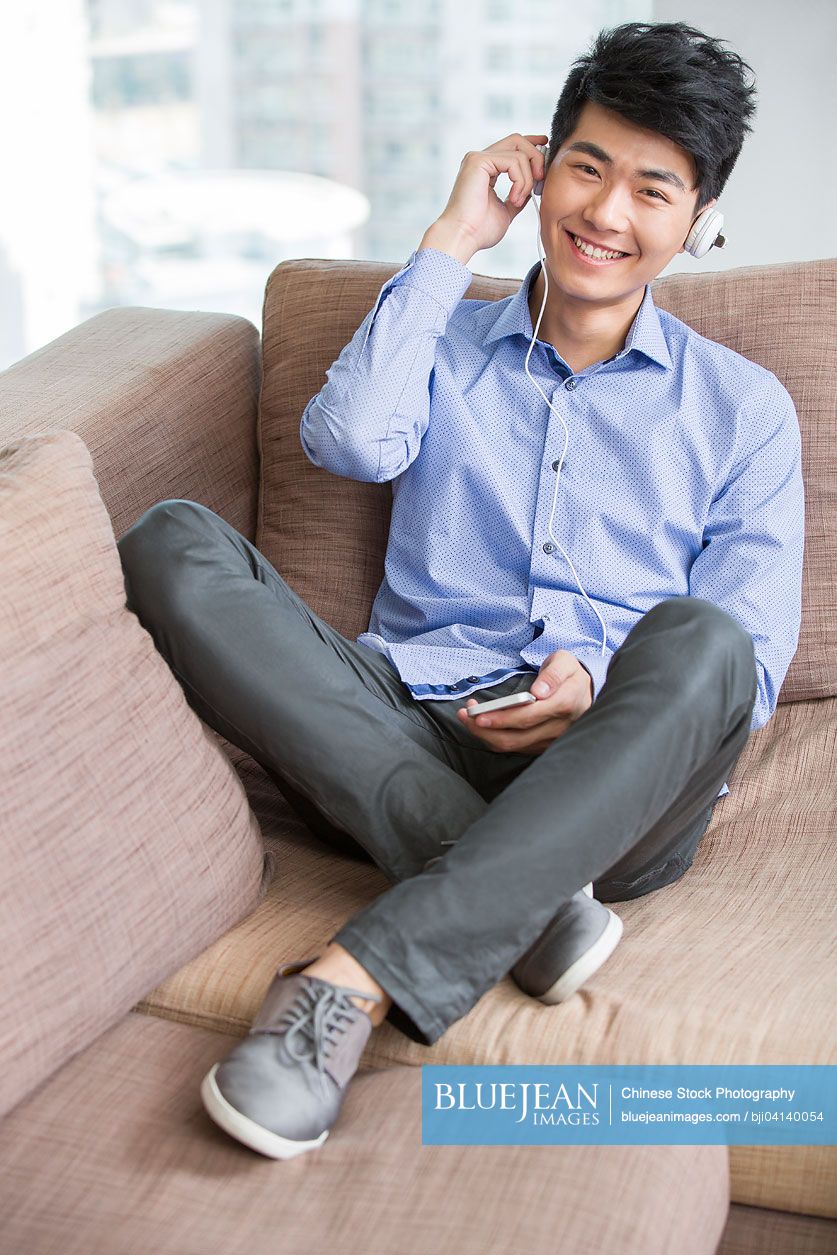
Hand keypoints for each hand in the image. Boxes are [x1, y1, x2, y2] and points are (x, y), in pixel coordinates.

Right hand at [419, 132, 547, 262]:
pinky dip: (520, 181)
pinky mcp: (478, 161)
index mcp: (484, 169)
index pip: (511, 146)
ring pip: (519, 152)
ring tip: (518, 200)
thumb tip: (531, 189)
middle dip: (535, 157)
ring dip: (527, 179)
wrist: (462, 237)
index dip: (531, 144)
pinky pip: (513, 161)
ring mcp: (477, 158)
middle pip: (517, 140)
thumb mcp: (506, 211)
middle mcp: (480, 159)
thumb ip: (517, 197)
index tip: (546, 146)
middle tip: (540, 180)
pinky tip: (514, 198)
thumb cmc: (479, 230)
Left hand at [457, 651, 593, 755]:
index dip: (502, 718)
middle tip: (464, 714)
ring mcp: (551, 740)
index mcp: (565, 704)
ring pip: (512, 746)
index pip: (529, 717)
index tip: (480, 715)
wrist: (584, 692)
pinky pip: (514, 748)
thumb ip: (553, 674)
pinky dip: (494, 738)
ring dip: (485, 735)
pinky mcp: (542, 746)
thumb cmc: (570, 674)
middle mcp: (558, 727)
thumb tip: (539, 692)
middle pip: (516, 737)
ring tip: (467, 718)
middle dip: (485, 728)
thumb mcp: (565, 662)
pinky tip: (482, 725)